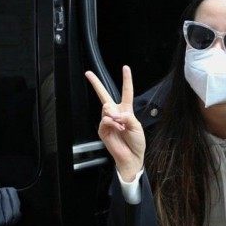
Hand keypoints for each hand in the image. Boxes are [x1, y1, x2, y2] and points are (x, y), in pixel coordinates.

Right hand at [84, 66, 145, 181]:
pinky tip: (117, 128)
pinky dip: (111, 123)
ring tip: (121, 124)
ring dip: (114, 115)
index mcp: (126, 110)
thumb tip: (114, 113)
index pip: (126, 92)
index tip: (125, 68)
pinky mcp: (103, 130)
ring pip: (106, 108)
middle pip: (104, 94)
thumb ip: (127, 117)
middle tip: (88, 73)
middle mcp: (115, 113)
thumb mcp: (137, 126)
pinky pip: (104, 121)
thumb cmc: (136, 142)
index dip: (126, 80)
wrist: (132, 157)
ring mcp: (108, 121)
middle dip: (96, 84)